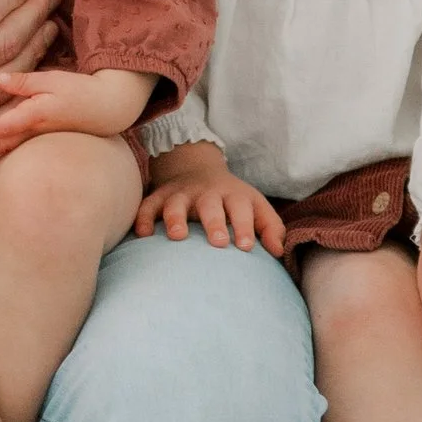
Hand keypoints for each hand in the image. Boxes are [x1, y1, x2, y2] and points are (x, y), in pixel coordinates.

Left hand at [0, 64, 152, 164]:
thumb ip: (25, 82)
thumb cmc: (81, 90)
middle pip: (1, 145)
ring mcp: (39, 138)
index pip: (5, 126)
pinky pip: (15, 146)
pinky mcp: (41, 138)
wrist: (109, 108)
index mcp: (36, 116)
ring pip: (6, 148)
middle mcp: (35, 132)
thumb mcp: (54, 79)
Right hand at [132, 148, 284, 254]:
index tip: (246, 246)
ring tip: (177, 236)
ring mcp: (181, 194)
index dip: (244, 226)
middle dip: (214, 222)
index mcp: (233, 196)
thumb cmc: (232, 200)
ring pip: (176, 204)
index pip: (241, 209)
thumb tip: (278, 251)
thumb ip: (270, 228)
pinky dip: (143, 218)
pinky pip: (147, 206)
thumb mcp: (255, 207)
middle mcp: (207, 193)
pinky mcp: (160, 197)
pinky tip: (142, 235)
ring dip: (175, 218)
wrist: (198, 170)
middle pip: (210, 205)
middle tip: (218, 242)